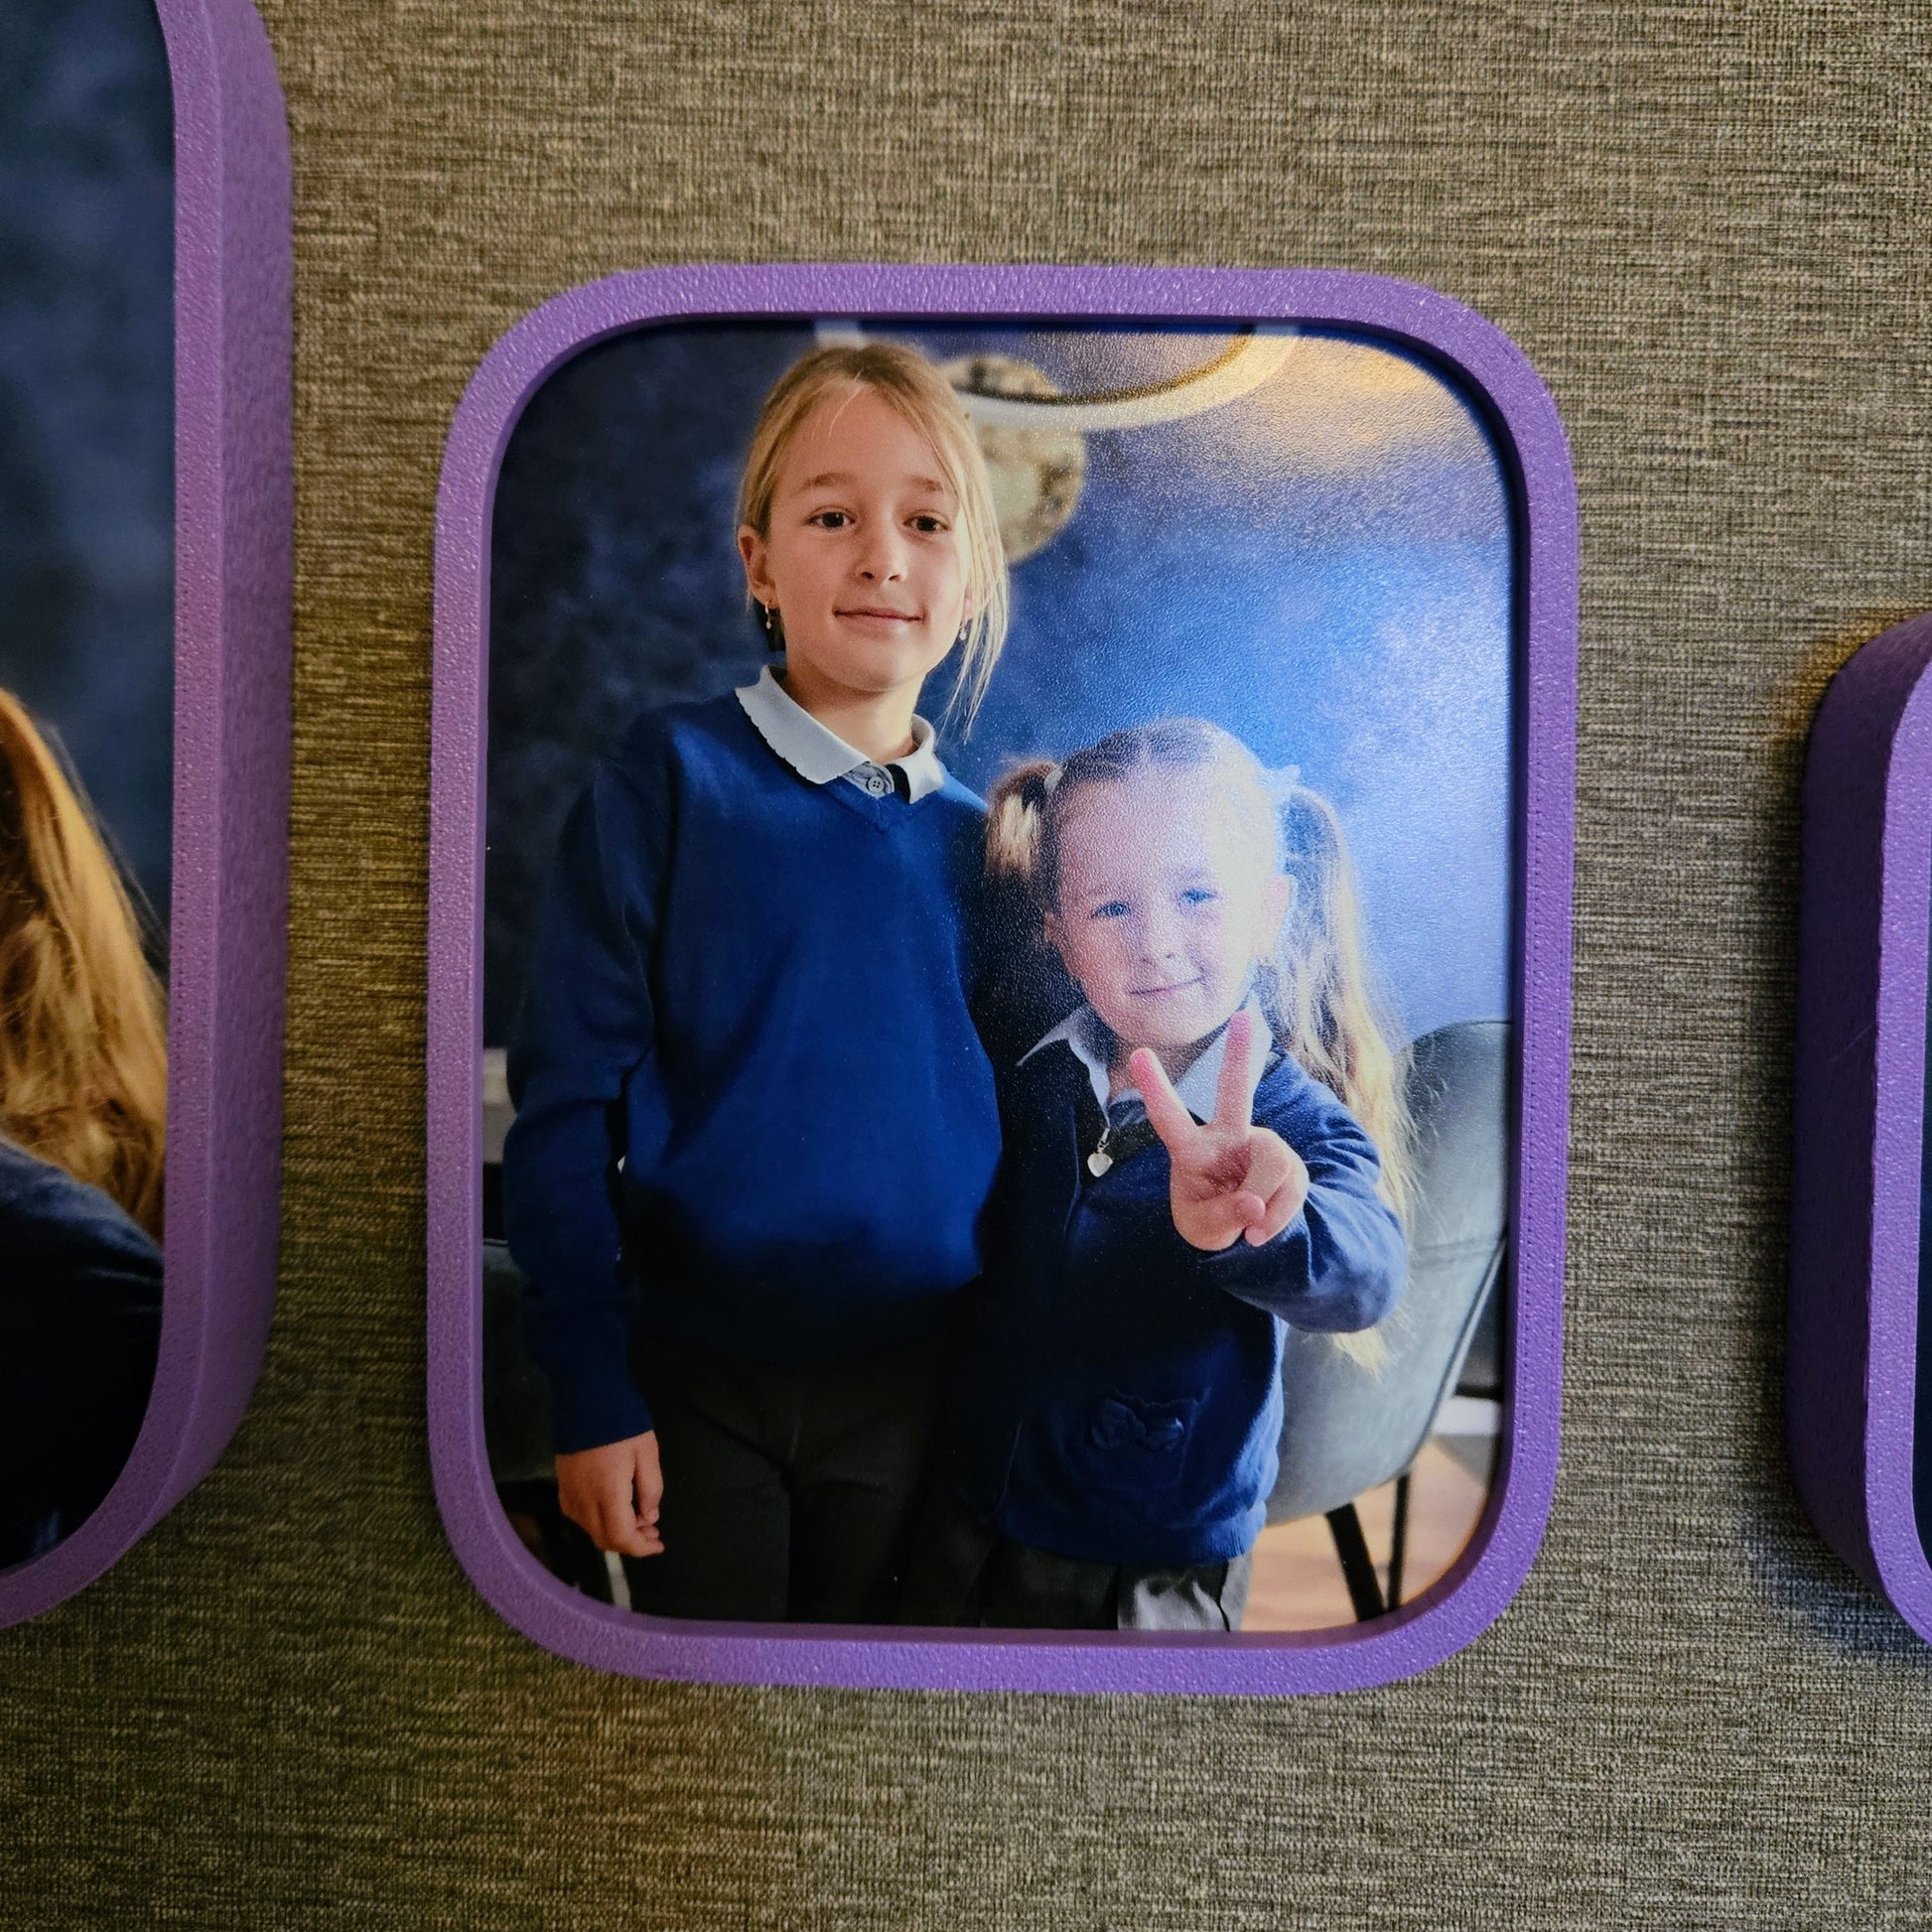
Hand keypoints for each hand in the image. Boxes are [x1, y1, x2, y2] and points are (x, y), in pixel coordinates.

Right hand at [555, 1430, 664, 1557]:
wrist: (586, 1396)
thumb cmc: (622, 1423)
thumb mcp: (647, 1452)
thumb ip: (650, 1489)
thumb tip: (649, 1518)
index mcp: (607, 1494)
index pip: (620, 1537)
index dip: (641, 1548)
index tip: (658, 1544)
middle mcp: (583, 1501)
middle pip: (604, 1539)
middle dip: (630, 1542)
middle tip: (651, 1531)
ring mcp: (569, 1493)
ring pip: (590, 1530)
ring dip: (613, 1532)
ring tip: (637, 1518)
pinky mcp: (562, 1485)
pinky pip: (578, 1516)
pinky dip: (596, 1522)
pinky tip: (611, 1508)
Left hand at [1130, 1010, 1309, 1251]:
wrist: (1243, 1232)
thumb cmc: (1208, 1220)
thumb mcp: (1205, 1230)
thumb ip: (1226, 1217)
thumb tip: (1255, 1204)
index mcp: (1191, 1151)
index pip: (1169, 1118)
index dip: (1155, 1089)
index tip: (1140, 1053)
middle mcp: (1227, 1137)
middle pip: (1234, 1091)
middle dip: (1240, 1054)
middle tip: (1245, 1015)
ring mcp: (1260, 1145)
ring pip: (1273, 1163)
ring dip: (1266, 1204)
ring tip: (1252, 1228)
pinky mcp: (1289, 1162)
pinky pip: (1292, 1186)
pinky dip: (1279, 1216)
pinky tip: (1263, 1227)